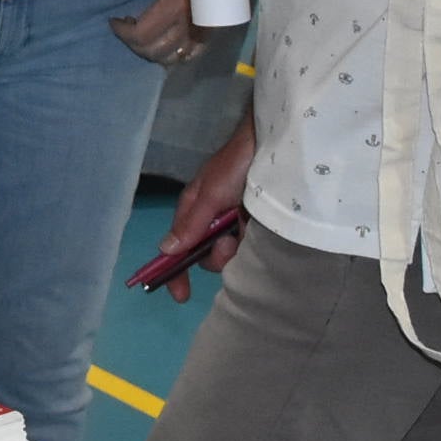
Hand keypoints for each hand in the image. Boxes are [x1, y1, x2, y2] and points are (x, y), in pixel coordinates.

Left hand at [109, 0, 206, 66]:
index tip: (113, 21)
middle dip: (135, 43)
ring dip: (154, 51)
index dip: (122, 31)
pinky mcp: (212, 32)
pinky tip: (165, 45)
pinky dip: (176, 54)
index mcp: (174, 5)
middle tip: (127, 28)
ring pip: (173, 57)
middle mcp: (190, 23)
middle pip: (155, 51)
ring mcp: (204, 31)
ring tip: (144, 36)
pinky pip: (193, 54)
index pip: (141, 35)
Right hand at [158, 114, 255, 304]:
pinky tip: (256, 229)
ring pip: (229, 254)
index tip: (181, 296)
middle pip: (205, 255)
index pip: (177, 246)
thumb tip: (165, 251)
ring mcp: (234, 222)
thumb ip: (191, 224)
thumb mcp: (210, 193)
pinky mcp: (255, 224)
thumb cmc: (236, 164)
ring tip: (246, 228)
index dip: (175, 271)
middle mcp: (211, 219)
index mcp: (193, 210)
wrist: (275, 145)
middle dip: (215, 256)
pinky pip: (249, 246)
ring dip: (235, 248)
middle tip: (228, 242)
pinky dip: (251, 243)